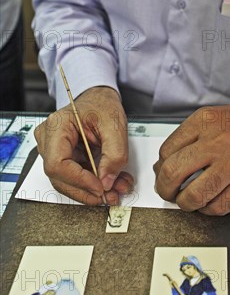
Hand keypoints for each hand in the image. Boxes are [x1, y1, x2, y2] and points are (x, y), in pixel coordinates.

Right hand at [34, 86, 132, 204]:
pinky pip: (73, 177)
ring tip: (116, 188)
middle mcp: (48, 139)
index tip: (100, 187)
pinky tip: (110, 182)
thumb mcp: (115, 125)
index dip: (78, 180)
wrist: (99, 100)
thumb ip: (115, 154)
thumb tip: (107, 182)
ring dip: (92, 189)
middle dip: (87, 190)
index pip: (57, 164)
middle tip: (112, 194)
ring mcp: (52, 149)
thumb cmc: (102, 105)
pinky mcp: (62, 157)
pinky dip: (92, 182)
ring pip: (67, 181)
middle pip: (60, 177)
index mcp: (57, 126)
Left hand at [153, 102, 229, 215]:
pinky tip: (207, 202)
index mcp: (203, 122)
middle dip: (164, 189)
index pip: (166, 150)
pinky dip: (207, 210)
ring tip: (186, 200)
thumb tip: (163, 165)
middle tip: (167, 192)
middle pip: (173, 172)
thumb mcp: (211, 118)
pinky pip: (217, 207)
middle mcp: (215, 143)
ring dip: (184, 203)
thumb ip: (186, 138)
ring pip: (193, 195)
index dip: (160, 167)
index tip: (163, 173)